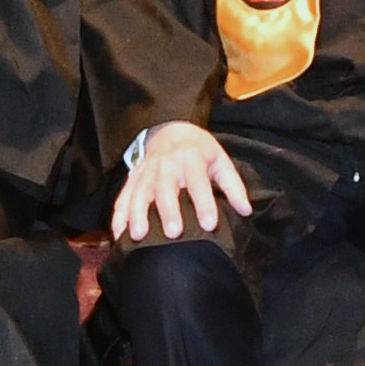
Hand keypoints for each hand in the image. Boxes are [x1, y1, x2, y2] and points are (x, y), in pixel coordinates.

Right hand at [114, 124, 245, 243]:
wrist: (170, 130)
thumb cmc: (199, 150)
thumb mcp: (221, 160)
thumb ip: (233, 186)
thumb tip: (246, 211)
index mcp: (191, 158)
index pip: (198, 182)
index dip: (204, 203)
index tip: (210, 224)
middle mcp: (167, 164)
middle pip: (165, 188)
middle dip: (168, 210)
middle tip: (174, 233)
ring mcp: (147, 171)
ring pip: (140, 192)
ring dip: (138, 214)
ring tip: (139, 236)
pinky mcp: (133, 178)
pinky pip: (123, 196)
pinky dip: (119, 215)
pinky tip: (118, 234)